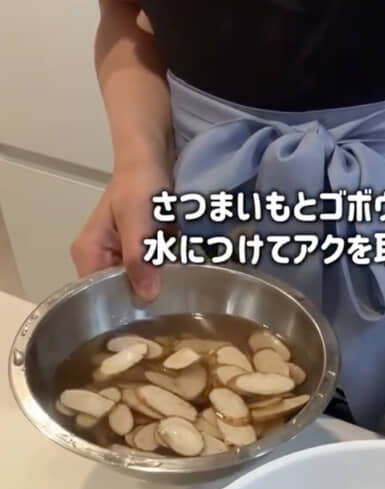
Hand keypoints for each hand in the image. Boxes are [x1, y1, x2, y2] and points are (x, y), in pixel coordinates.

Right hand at [71, 161, 170, 300]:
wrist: (151, 161)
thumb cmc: (139, 183)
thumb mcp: (137, 219)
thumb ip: (138, 256)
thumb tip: (146, 295)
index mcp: (87, 253)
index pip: (98, 297)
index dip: (123, 305)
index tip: (150, 308)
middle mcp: (96, 261)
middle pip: (118, 294)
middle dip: (144, 293)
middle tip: (169, 293)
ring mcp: (114, 259)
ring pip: (136, 286)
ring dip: (156, 283)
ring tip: (175, 280)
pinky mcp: (132, 256)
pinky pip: (147, 275)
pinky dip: (161, 273)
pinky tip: (174, 270)